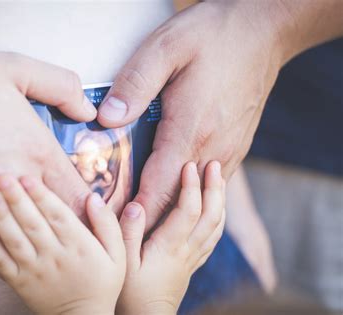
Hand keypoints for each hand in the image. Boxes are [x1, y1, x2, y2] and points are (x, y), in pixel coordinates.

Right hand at [0, 46, 96, 262]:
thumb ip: (61, 86)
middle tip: (71, 234)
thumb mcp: (16, 68)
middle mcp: (16, 184)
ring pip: (22, 237)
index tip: (90, 213)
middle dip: (66, 228)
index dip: (89, 208)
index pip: (78, 196)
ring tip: (43, 245)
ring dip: (34, 240)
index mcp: (36, 152)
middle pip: (55, 221)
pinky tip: (5, 244)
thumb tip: (86, 112)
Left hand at [0, 175, 124, 314]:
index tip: (28, 177)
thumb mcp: (117, 254)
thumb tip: (92, 196)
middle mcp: (55, 257)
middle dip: (16, 198)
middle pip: (32, 223)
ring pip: (15, 240)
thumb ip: (106, 224)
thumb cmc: (102, 284)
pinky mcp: (20, 283)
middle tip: (2, 177)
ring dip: (1, 216)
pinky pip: (2, 262)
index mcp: (79, 246)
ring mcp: (35, 271)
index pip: (58, 215)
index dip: (42, 195)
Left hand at [96, 1, 284, 229]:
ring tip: (138, 216)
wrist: (263, 31)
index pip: (158, 190)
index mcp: (191, 131)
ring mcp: (228, 150)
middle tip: (119, 229)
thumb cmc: (213, 36)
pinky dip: (185, 190)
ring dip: (167, 207)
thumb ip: (134, 85)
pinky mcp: (235, 146)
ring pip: (193, 194)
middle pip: (176, 200)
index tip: (115, 232)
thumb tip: (108, 118)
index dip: (135, 216)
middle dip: (148, 219)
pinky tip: (167, 187)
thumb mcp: (166, 48)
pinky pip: (207, 181)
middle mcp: (213, 149)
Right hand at [117, 161, 224, 314]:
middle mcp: (187, 250)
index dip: (192, 186)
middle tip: (213, 165)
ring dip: (220, 201)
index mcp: (170, 247)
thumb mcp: (122, 263)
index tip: (190, 165)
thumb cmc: (130, 294)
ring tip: (219, 179)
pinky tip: (217, 211)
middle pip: (211, 216)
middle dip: (214, 188)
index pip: (189, 211)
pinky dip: (218, 219)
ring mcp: (193, 258)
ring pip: (216, 226)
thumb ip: (127, 233)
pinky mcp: (193, 264)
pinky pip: (213, 238)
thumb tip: (137, 205)